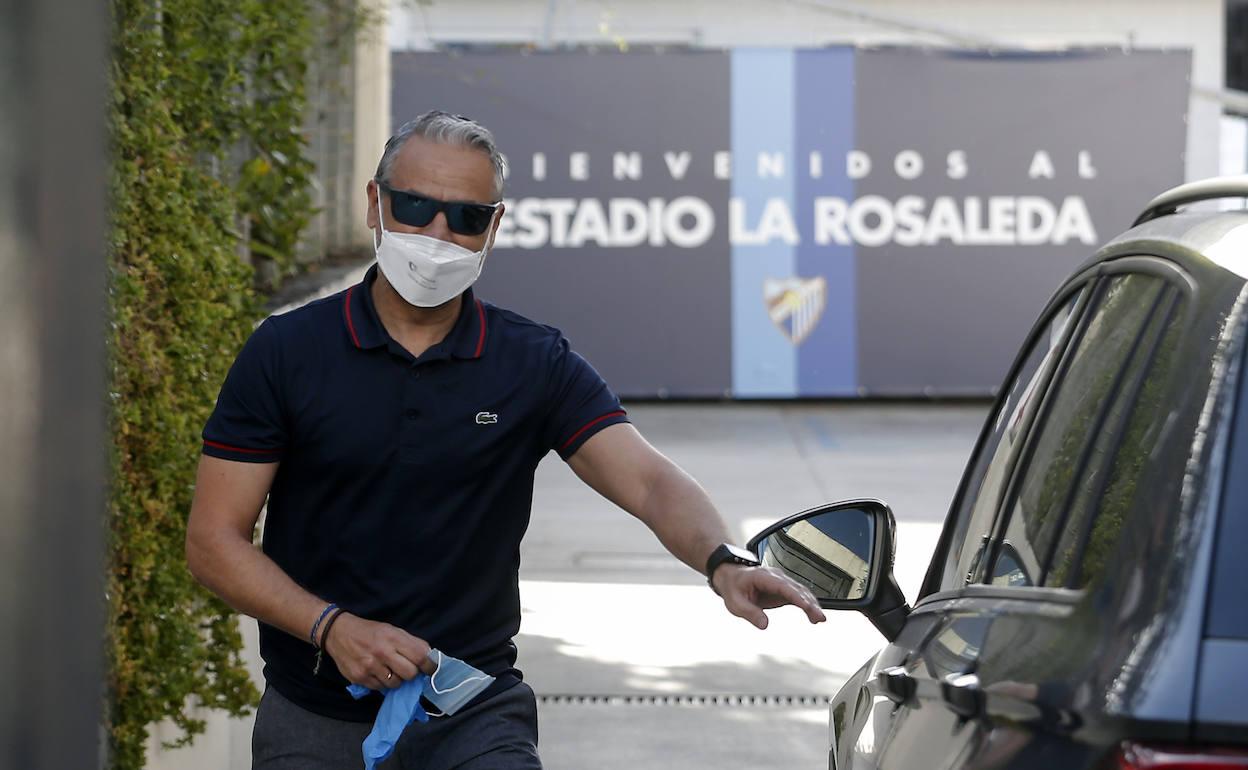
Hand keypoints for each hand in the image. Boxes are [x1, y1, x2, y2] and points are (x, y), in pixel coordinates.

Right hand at [322, 612, 436, 689]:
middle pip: (410, 674)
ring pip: (395, 684)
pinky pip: (380, 688)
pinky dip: (382, 683)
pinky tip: (377, 672)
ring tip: (389, 669)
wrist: (338, 632)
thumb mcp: (391, 630)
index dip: (429, 665)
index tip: (431, 669)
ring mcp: (369, 667)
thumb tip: (429, 658)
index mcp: (393, 638)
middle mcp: (382, 652)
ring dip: (396, 679)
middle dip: (412, 674)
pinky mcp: (359, 678)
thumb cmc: (370, 631)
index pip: (419, 656)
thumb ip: (410, 643)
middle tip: (407, 669)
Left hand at [712, 565, 825, 628]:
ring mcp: (781, 582)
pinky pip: (799, 596)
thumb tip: (765, 625)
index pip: (784, 587)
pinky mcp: (783, 590)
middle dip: (810, 603)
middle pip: (797, 589)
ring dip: (812, 604)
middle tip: (820, 617)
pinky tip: (814, 616)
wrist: (731, 577)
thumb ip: (750, 613)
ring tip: (820, 619)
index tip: (808, 607)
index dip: (798, 596)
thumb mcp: (735, 603)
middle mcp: (776, 577)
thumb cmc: (733, 587)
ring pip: (801, 592)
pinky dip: (808, 605)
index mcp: (764, 577)